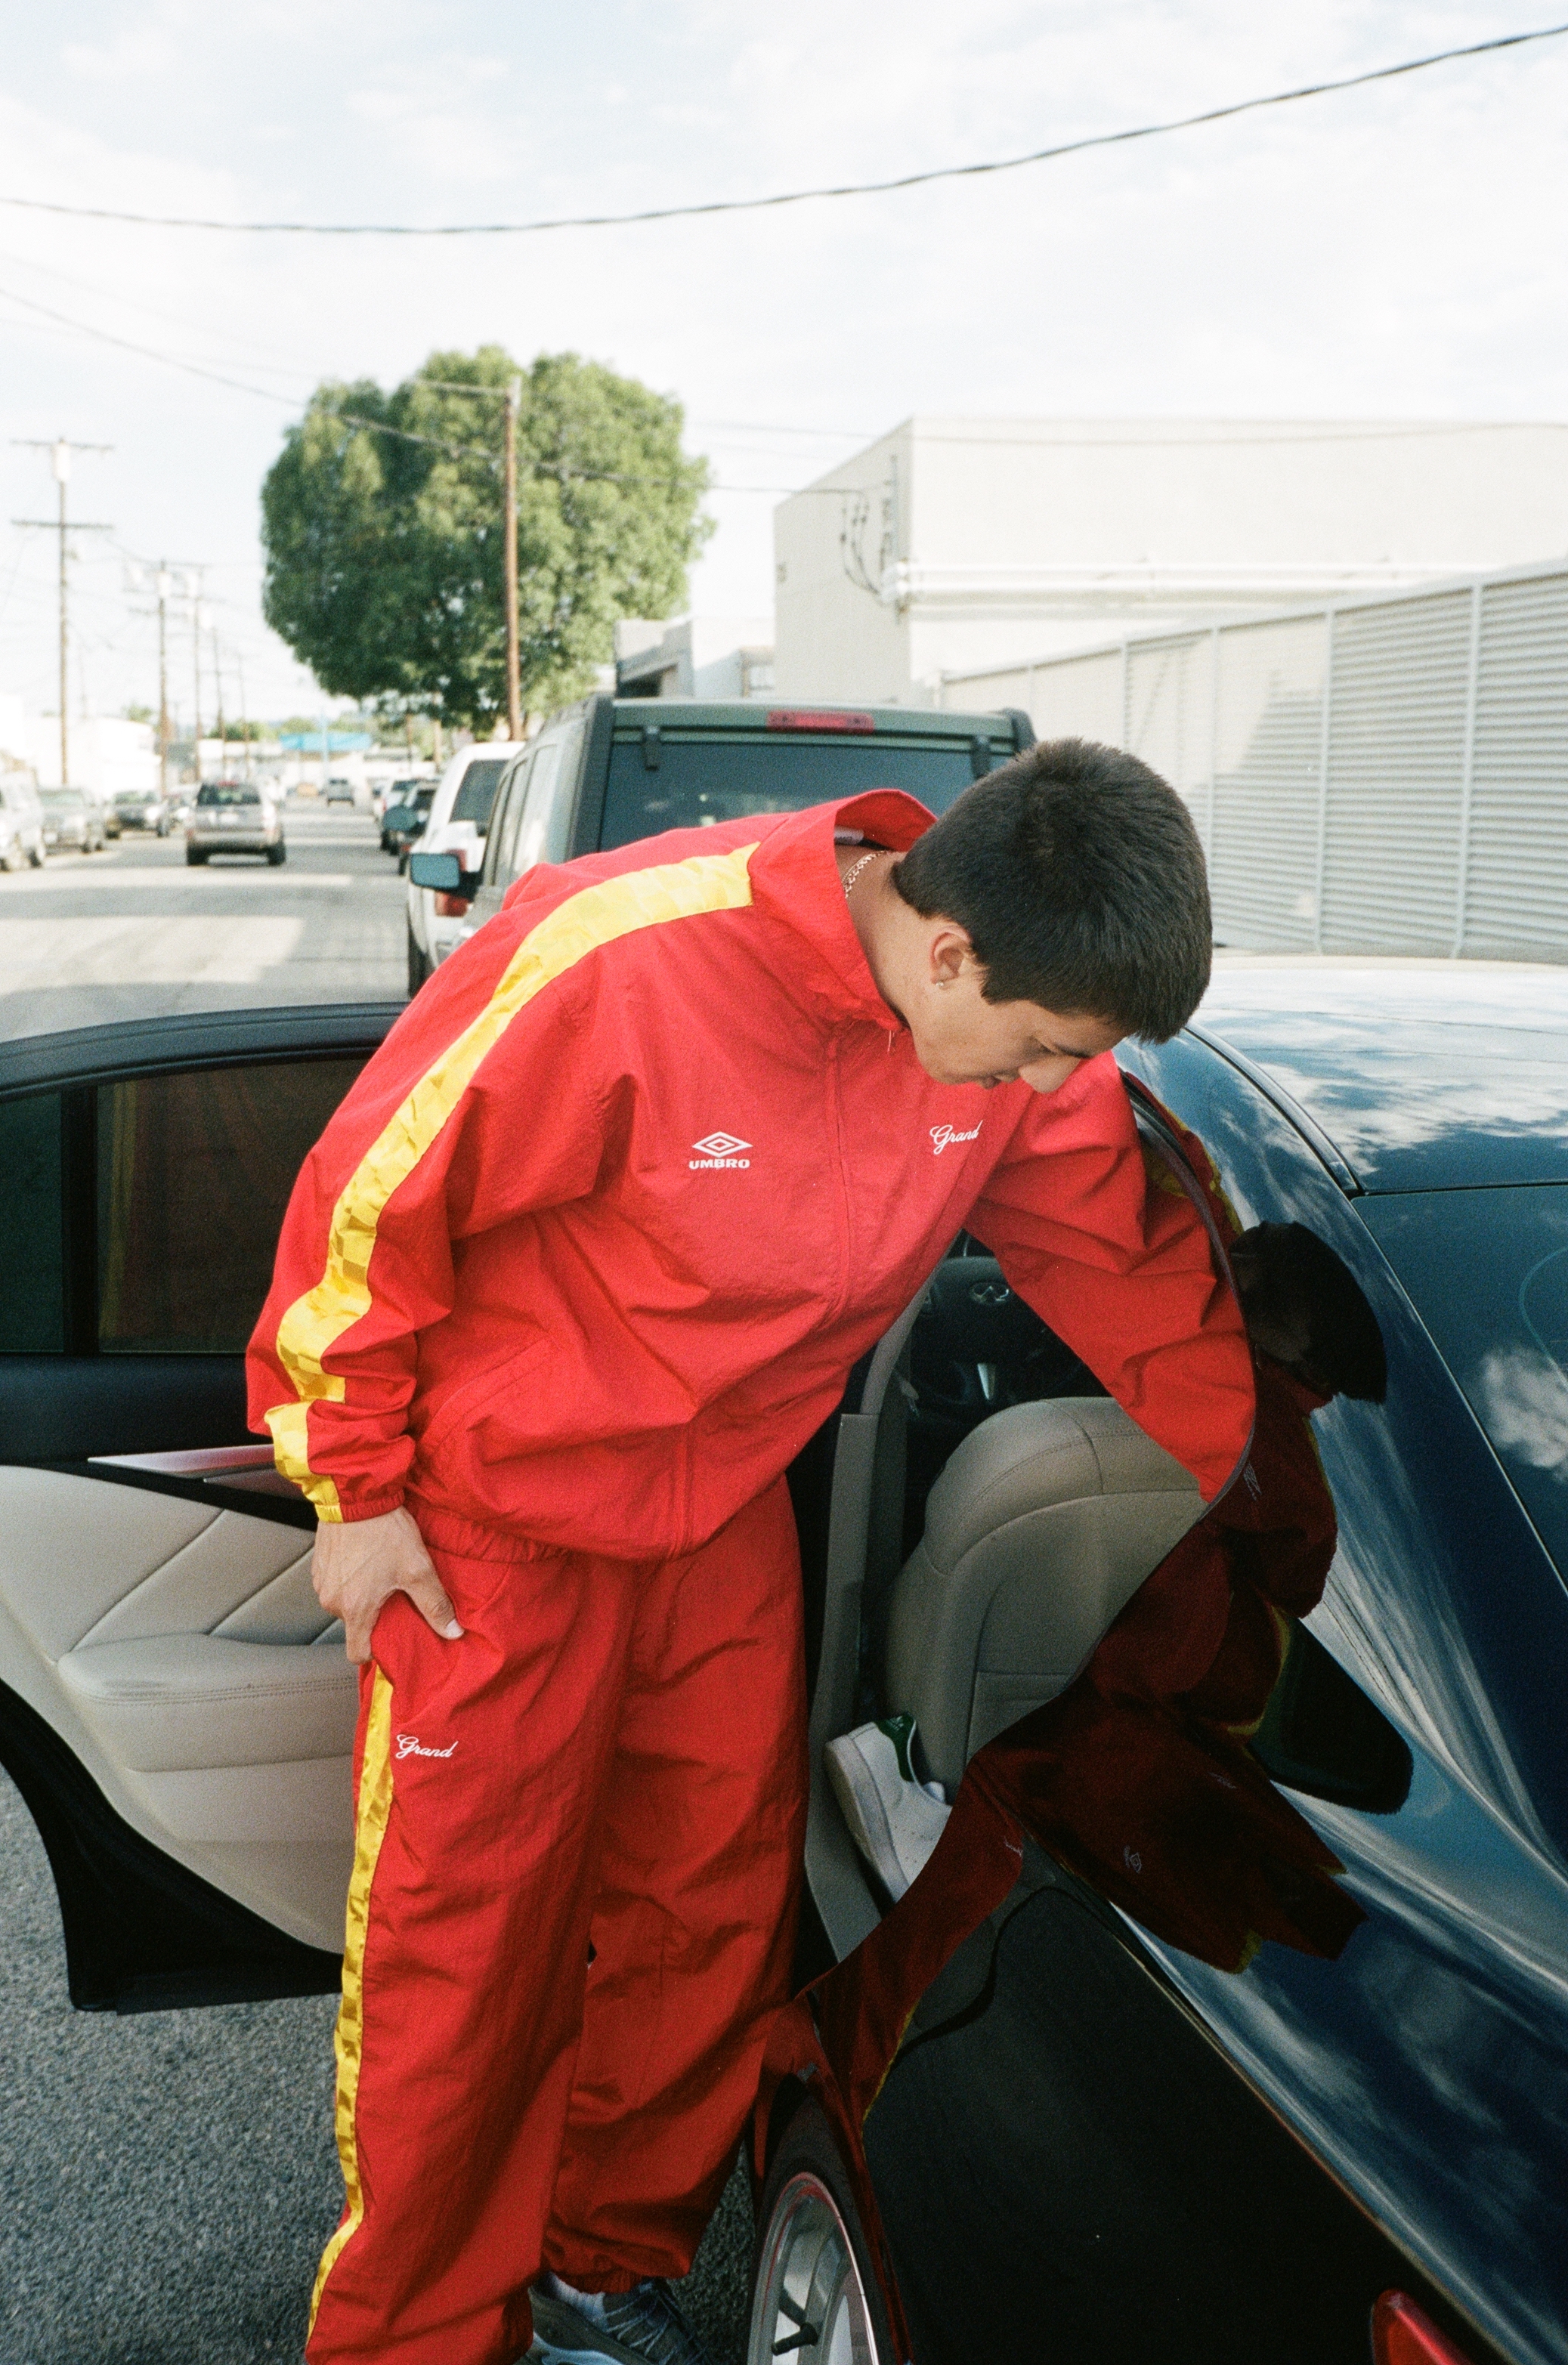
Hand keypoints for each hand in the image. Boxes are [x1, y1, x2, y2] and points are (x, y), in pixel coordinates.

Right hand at [311, 1505, 464, 1664]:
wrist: (356, 1495)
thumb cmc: (384, 1530)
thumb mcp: (418, 1569)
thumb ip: (435, 1605)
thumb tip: (452, 1631)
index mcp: (355, 1608)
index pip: (358, 1653)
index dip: (376, 1652)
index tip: (391, 1640)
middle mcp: (332, 1601)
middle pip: (355, 1625)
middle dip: (374, 1616)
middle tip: (395, 1596)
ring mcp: (322, 1583)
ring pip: (345, 1603)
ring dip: (361, 1595)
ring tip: (381, 1573)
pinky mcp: (318, 1566)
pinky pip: (335, 1584)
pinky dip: (350, 1578)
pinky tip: (367, 1560)